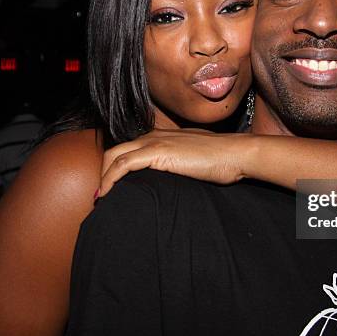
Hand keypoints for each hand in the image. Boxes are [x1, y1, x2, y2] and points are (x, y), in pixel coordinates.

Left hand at [98, 129, 253, 196]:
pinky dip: (110, 179)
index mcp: (160, 137)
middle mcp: (153, 136)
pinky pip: (123, 165)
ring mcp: (154, 143)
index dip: (114, 168)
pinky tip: (107, 194)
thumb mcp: (193, 160)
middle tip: (103, 196)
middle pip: (114, 151)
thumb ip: (178, 164)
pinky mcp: (157, 152)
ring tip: (102, 199)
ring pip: (114, 155)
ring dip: (103, 178)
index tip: (111, 189)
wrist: (235, 153)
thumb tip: (173, 180)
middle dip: (104, 173)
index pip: (128, 149)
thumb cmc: (221, 160)